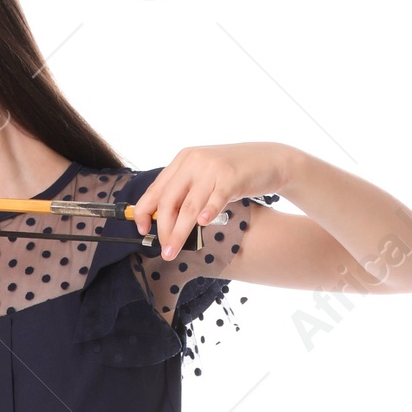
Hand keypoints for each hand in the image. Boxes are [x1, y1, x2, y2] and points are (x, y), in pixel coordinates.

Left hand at [132, 145, 294, 263]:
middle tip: (164, 250)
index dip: (143, 212)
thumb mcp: (204, 176)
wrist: (269, 160)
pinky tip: (202, 225)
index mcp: (183, 160)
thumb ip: (185, 192)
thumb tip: (163, 221)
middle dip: (163, 230)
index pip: (156, 189)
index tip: (142, 230)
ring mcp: (212, 168)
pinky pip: (215, 199)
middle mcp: (194, 161)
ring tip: (173, 251)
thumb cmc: (234, 174)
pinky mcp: (232, 177)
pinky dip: (207, 213)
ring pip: (189, 206)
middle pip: (169, 201)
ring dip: (179, 233)